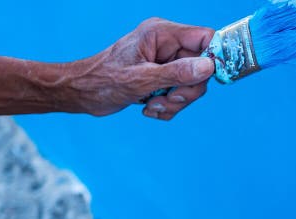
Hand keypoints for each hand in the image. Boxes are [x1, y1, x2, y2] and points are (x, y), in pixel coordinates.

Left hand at [69, 18, 214, 119]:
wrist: (82, 93)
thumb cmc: (103, 80)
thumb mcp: (141, 80)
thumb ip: (176, 73)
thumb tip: (208, 67)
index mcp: (161, 34)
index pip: (204, 38)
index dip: (213, 59)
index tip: (205, 80)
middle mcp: (166, 45)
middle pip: (201, 68)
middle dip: (185, 91)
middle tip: (167, 100)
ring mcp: (164, 61)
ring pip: (190, 85)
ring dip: (174, 102)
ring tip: (151, 105)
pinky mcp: (161, 77)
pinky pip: (179, 95)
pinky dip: (167, 107)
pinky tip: (148, 107)